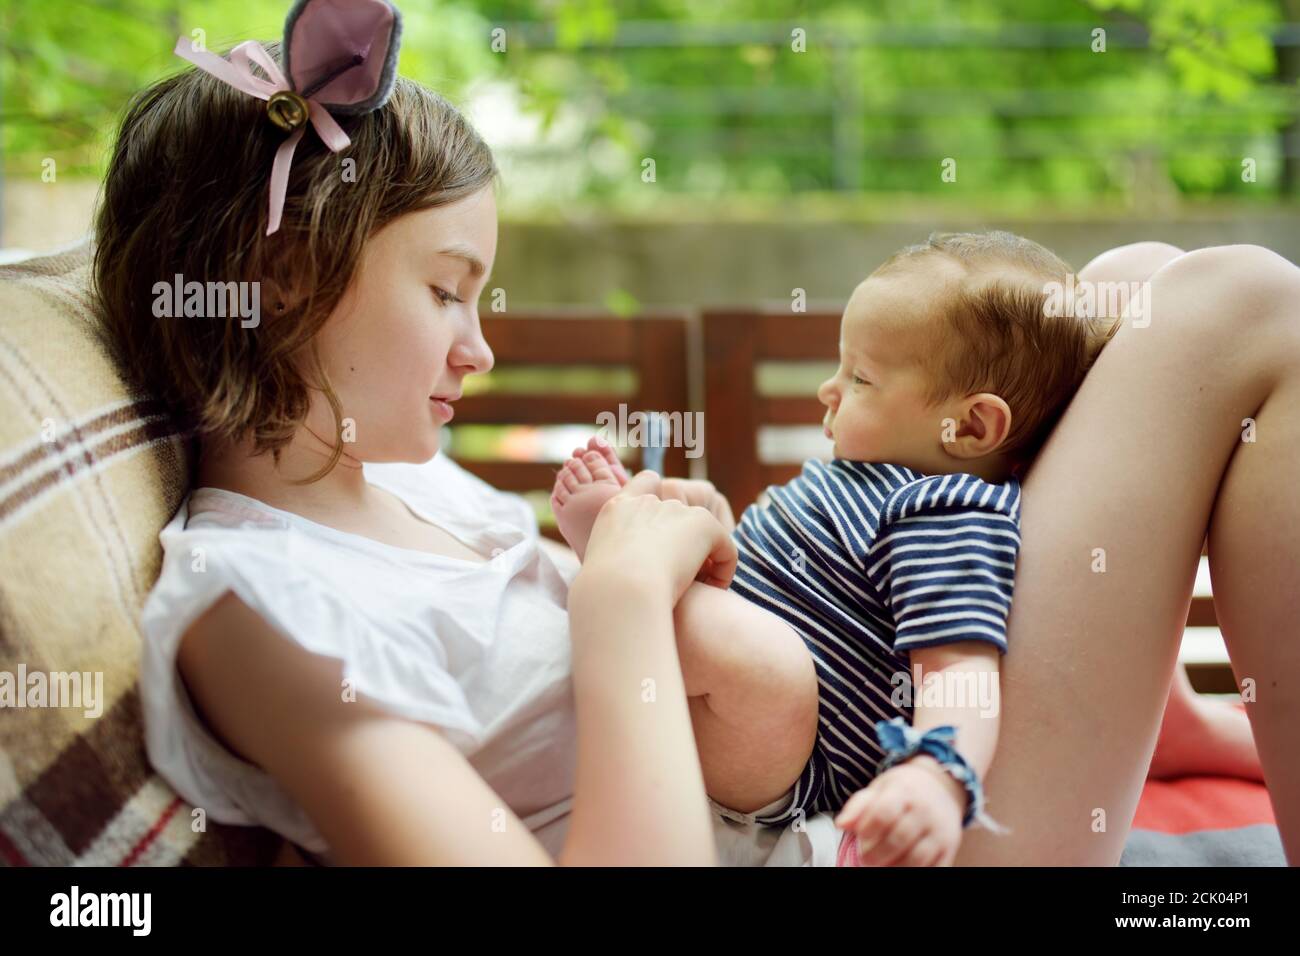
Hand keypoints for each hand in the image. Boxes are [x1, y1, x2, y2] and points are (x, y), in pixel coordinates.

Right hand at [579, 470, 737, 600]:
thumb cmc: (606, 593)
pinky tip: (713, 589)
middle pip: (680, 512)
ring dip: (703, 558)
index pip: (646, 483)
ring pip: (703, 534)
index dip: (662, 500)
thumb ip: (616, 559)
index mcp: (618, 509)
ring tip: (699, 588)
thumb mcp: (599, 568)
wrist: (622, 589)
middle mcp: (648, 503)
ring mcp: (677, 510)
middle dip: (684, 541)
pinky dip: (725, 569)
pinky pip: (725, 547)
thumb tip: (632, 569)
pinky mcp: (703, 524)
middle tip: (680, 577)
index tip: (663, 537)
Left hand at [834, 756, 965, 865]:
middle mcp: (926, 810)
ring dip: (895, 867)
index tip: (860, 836)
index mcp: (904, 791)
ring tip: (881, 867)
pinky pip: (934, 867)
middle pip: (899, 838)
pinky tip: (901, 867)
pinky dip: (916, 872)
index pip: (884, 812)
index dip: (868, 829)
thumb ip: (858, 806)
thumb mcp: (880, 788)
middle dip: (877, 854)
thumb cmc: (904, 790)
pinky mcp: (950, 847)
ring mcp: (940, 830)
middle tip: (864, 860)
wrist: (941, 787)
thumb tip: (842, 824)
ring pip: (917, 858)